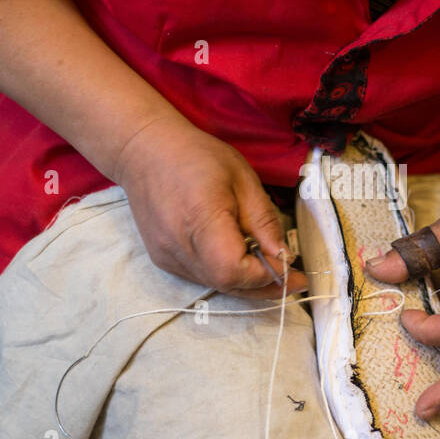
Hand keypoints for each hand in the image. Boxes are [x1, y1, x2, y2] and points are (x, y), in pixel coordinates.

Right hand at [114, 113, 306, 295]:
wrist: (145, 152)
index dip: (266, 274)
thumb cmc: (197, 157)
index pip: (233, 269)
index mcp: (199, 220)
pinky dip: (226, 275)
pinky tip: (241, 262)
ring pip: (215, 285)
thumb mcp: (243, 179)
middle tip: (294, 282)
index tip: (292, 268)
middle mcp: (178, 246)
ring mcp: (167, 256)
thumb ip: (263, 220)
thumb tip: (283, 256)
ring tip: (274, 272)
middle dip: (264, 286)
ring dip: (248, 284)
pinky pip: (202, 277)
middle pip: (226, 283)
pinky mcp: (162, 260)